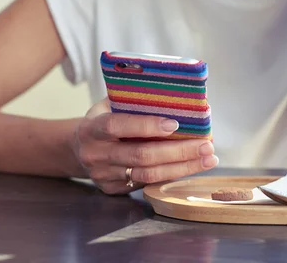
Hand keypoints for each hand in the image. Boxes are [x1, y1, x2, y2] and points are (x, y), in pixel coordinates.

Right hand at [72, 98, 218, 194]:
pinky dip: (172, 174)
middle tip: (206, 145)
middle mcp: (95, 154)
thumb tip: (180, 97)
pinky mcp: (112, 189)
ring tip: (208, 158)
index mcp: (92, 127)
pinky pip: (147, 183)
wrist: (78, 146)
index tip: (174, 123)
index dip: (146, 124)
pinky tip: (191, 166)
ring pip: (148, 174)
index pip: (117, 125)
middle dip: (178, 151)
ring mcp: (102, 175)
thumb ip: (135, 101)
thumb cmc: (105, 118)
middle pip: (141, 155)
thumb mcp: (110, 104)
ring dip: (183, 167)